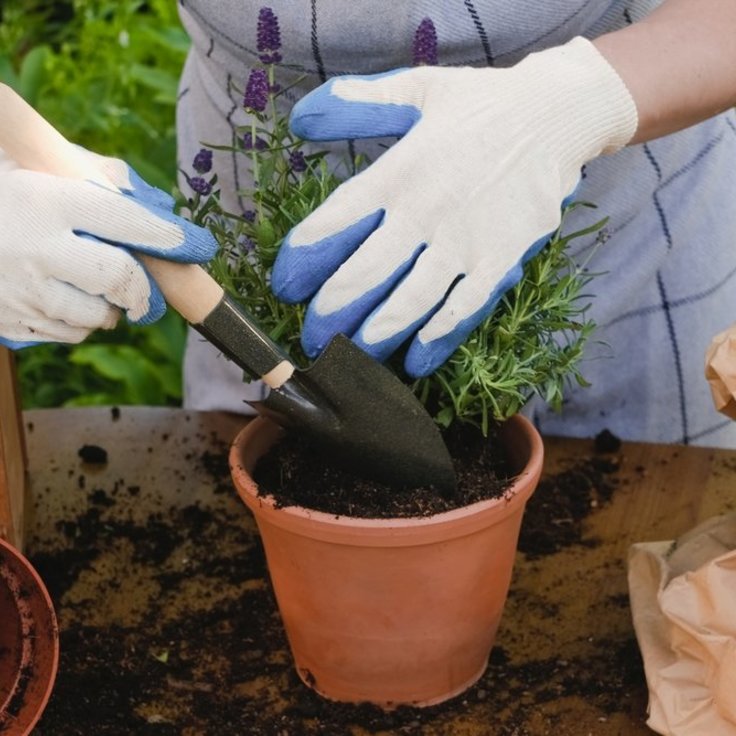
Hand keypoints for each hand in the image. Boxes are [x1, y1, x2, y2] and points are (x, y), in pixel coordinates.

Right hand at [0, 147, 216, 348]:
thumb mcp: (24, 164)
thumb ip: (81, 172)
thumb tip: (137, 193)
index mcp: (45, 200)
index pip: (125, 219)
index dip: (168, 236)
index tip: (196, 246)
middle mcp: (36, 247)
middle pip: (120, 278)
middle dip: (141, 288)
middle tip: (142, 289)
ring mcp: (22, 291)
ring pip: (98, 315)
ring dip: (110, 309)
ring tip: (93, 291)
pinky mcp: (11, 322)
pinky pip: (70, 334)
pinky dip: (79, 323)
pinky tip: (62, 302)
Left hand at [272, 37, 636, 376]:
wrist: (557, 115)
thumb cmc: (480, 104)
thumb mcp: (415, 88)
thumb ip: (357, 105)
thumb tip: (298, 120)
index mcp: (398, 171)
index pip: (336, 221)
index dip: (304, 257)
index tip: (284, 286)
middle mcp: (425, 211)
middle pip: (365, 273)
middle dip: (331, 312)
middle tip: (312, 338)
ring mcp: (465, 242)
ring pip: (409, 301)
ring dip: (375, 334)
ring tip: (350, 358)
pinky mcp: (500, 260)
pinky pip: (464, 308)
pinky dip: (438, 338)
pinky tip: (415, 360)